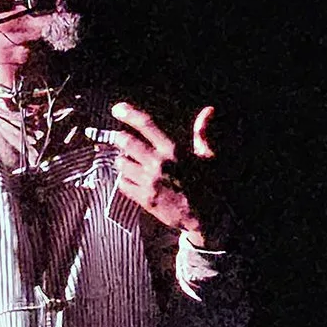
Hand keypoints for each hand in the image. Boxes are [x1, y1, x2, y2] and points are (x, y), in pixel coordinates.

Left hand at [101, 101, 219, 243]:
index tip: (117, 109)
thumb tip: (208, 110)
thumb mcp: (208, 157)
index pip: (147, 125)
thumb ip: (201, 133)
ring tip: (131, 163)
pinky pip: (122, 183)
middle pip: (125, 143)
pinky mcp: (144, 199)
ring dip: (122, 161)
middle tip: (123, 140)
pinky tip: (134, 180)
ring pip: (121, 163)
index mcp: (174, 150)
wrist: (207, 218)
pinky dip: (124, 180)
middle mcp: (159, 164)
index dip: (130, 114)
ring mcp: (149, 182)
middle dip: (121, 139)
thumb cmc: (209, 184)